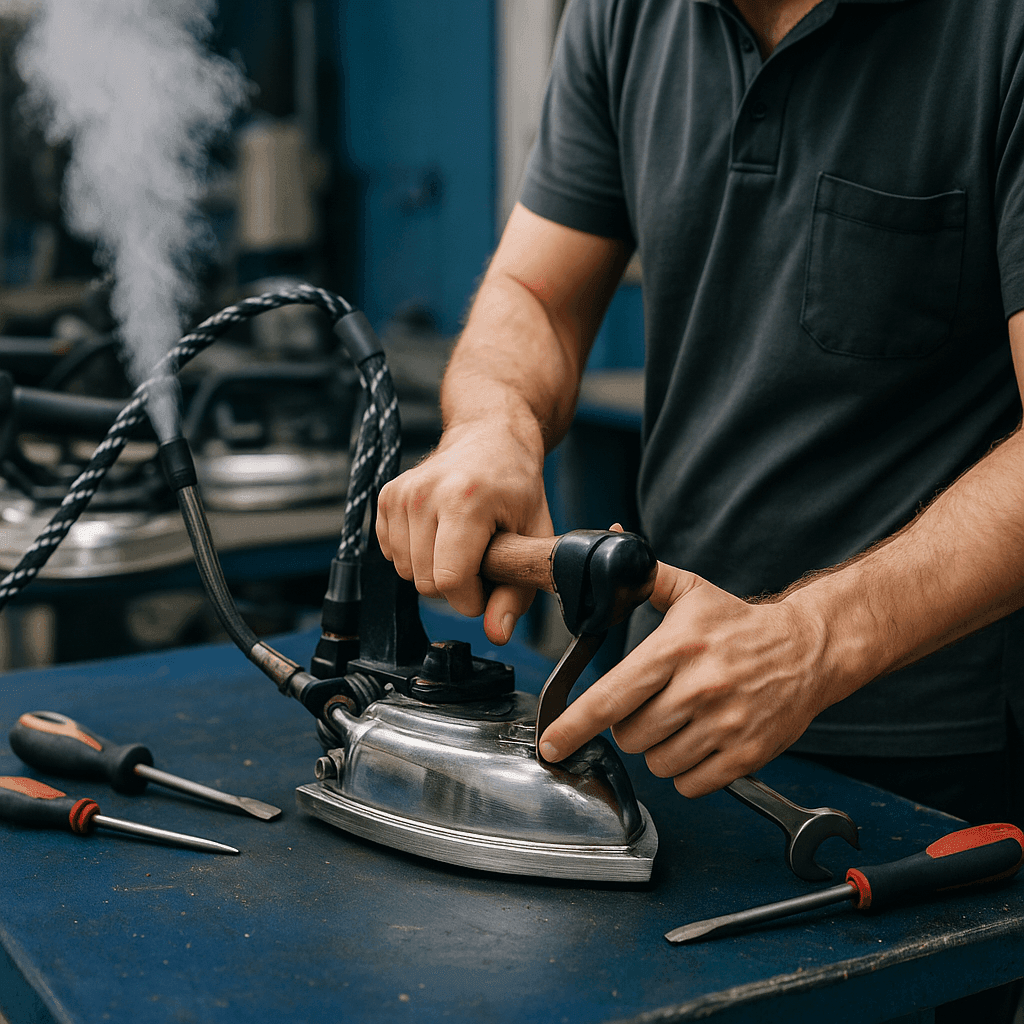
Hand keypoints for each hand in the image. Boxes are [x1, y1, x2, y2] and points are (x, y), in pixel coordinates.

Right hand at [376, 422, 551, 643]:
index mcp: (466, 499)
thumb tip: (496, 633)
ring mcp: (400, 494)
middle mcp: (425, 494)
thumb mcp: (533, 535)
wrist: (490, 436)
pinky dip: (416, 555)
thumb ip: (517, 590)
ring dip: (435, 570)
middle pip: (426, 582)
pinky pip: (392, 556)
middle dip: (456, 586)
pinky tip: (439, 533)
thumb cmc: (515, 484)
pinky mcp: (385, 497)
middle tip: (480, 557)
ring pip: (407, 573)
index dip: (472, 598)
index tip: (490, 582)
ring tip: (461, 541)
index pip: (449, 581)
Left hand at [537, 562, 835, 796]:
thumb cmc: (738, 623)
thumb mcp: (690, 591)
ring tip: (682, 720)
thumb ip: (645, 576)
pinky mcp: (746, 755)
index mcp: (676, 648)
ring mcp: (725, 725)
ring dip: (660, 748)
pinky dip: (688, 770)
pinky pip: (691, 783)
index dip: (575, 724)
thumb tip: (613, 541)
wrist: (807, 649)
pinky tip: (701, 741)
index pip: (612, 696)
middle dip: (630, 726)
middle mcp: (699, 689)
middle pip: (630, 735)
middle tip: (653, 704)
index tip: (551, 743)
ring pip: (658, 763)